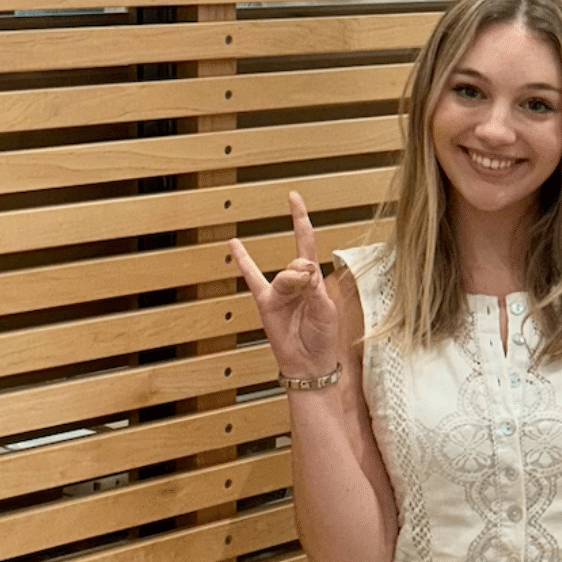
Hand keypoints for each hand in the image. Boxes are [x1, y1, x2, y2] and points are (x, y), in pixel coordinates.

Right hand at [228, 191, 340, 379]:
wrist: (310, 363)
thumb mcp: (327, 312)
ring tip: (298, 291)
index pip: (307, 241)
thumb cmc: (322, 338)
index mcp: (314, 279)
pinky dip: (243, 262)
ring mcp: (280, 291)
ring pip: (284, 276)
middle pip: (298, 261)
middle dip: (305, 270)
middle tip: (309, 283)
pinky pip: (253, 280)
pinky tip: (234, 244)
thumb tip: (303, 270)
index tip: (293, 197)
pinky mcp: (266, 303)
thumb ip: (315, 290)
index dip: (301, 219)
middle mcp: (296, 281)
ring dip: (292, 280)